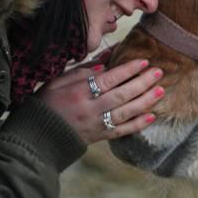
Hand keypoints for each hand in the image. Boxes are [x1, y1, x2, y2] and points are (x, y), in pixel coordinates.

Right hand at [37, 59, 163, 143]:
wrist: (37, 136)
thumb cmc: (48, 102)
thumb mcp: (59, 81)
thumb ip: (83, 70)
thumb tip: (106, 60)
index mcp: (79, 92)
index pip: (109, 79)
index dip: (128, 70)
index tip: (144, 61)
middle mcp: (90, 109)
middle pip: (122, 95)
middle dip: (142, 83)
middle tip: (159, 72)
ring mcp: (96, 124)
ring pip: (125, 113)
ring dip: (145, 101)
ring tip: (161, 90)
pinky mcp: (99, 137)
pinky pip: (122, 131)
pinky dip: (137, 124)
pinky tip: (152, 116)